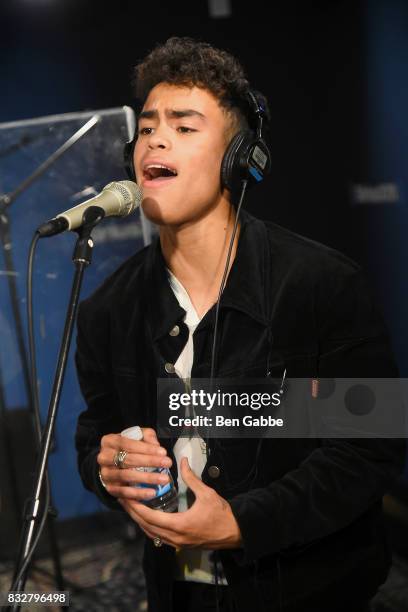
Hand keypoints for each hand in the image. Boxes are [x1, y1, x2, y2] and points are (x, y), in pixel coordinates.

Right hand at [97, 428, 171, 501]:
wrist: (113, 463)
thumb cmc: (129, 447)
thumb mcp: (137, 436)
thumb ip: (147, 436)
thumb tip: (157, 446)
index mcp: (109, 441)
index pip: (128, 443)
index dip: (146, 448)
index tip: (163, 452)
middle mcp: (104, 457)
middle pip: (128, 460)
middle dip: (150, 461)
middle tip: (167, 464)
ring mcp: (105, 474)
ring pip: (126, 476)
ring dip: (146, 478)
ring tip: (163, 479)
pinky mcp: (109, 488)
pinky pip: (124, 492)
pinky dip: (138, 494)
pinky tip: (152, 493)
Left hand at [118, 457, 241, 549]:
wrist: (235, 533)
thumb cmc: (222, 514)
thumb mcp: (207, 493)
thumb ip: (191, 478)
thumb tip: (182, 461)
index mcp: (180, 525)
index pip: (151, 518)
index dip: (137, 508)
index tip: (127, 497)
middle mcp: (175, 538)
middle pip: (147, 527)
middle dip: (133, 513)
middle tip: (123, 499)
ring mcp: (178, 544)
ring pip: (152, 534)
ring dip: (140, 521)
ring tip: (131, 507)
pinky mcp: (181, 545)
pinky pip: (159, 537)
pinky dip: (150, 527)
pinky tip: (147, 517)